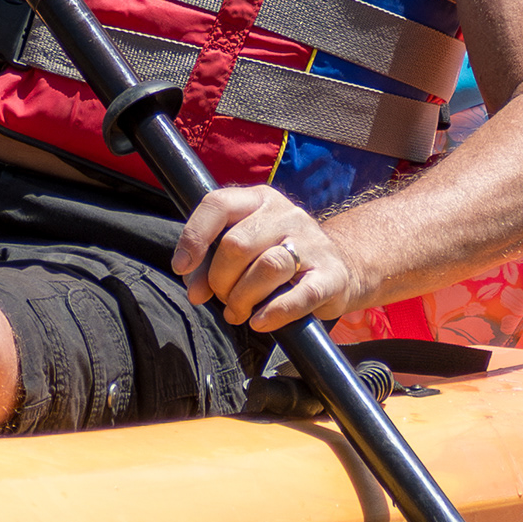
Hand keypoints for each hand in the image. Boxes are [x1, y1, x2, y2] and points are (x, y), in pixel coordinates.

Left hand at [173, 182, 372, 332]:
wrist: (340, 269)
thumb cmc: (278, 259)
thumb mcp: (244, 250)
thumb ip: (211, 263)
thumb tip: (195, 291)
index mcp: (259, 200)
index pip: (218, 204)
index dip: (194, 237)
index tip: (182, 267)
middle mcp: (287, 214)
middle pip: (237, 244)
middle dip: (219, 280)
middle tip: (222, 299)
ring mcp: (312, 243)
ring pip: (266, 268)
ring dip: (242, 299)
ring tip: (238, 313)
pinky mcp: (331, 275)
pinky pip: (299, 296)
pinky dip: (274, 313)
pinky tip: (260, 322)